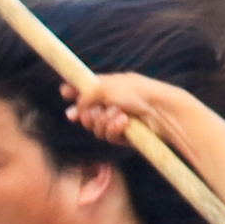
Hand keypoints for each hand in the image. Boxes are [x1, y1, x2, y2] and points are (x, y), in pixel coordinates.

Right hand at [65, 70, 205, 147]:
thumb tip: (72, 111)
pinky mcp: (123, 135)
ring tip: (118, 115)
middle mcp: (111, 103)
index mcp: (109, 86)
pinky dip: (114, 129)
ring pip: (95, 128)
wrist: (159, 110)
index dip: (74, 91)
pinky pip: (108, 136)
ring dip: (103, 122)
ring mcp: (117, 120)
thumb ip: (85, 96)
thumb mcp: (105, 88)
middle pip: (85, 113)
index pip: (86, 89)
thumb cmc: (135, 93)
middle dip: (87, 114)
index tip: (65, 92)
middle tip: (93, 112)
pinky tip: (124, 123)